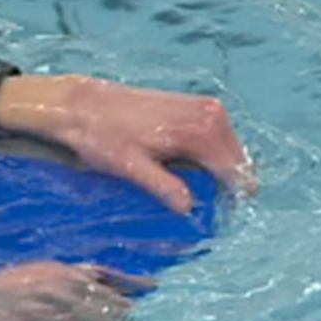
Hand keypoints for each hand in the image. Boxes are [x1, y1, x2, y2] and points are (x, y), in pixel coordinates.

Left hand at [0, 73, 253, 213]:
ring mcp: (206, 107)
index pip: (237, 175)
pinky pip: (216, 138)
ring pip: (229, 151)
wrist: (83, 104)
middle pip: (237, 163)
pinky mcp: (196, 105)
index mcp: (201, 131)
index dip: (230, 199)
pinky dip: (208, 155)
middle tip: (197, 204)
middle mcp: (213, 115)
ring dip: (216, 171)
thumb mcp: (131, 167)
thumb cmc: (103, 136)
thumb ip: (164, 187)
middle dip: (225, 185)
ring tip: (188, 186)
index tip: (214, 216)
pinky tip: (184, 167)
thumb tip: (189, 209)